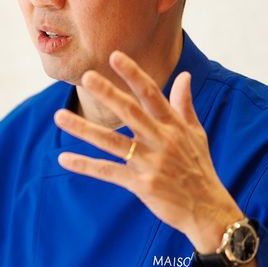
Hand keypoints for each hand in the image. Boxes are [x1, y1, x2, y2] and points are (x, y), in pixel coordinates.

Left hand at [54, 51, 243, 252]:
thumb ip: (184, 103)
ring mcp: (151, 162)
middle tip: (87, 76)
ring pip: (112, 142)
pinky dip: (85, 165)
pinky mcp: (142, 185)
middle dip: (109, 94)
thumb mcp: (196, 134)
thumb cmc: (199, 167)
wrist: (208, 210)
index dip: (133, 74)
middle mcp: (162, 140)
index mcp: (173, 125)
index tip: (115, 56)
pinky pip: (108, 172)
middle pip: (131, 112)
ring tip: (59, 116)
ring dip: (84, 128)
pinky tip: (64, 158)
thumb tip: (184, 75)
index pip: (151, 93)